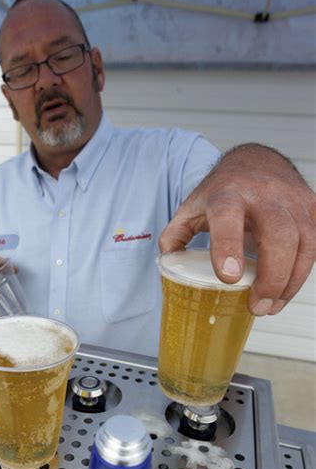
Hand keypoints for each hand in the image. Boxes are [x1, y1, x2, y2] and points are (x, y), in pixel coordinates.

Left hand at [159, 145, 315, 314]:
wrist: (257, 161)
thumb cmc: (224, 190)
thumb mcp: (192, 207)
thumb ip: (175, 235)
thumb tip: (168, 264)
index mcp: (227, 194)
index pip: (228, 217)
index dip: (229, 247)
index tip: (229, 277)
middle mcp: (264, 195)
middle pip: (279, 235)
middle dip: (272, 276)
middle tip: (257, 306)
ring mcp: (292, 201)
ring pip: (304, 243)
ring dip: (290, 282)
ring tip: (270, 306)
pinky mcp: (311, 210)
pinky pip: (313, 246)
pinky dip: (300, 274)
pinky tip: (283, 292)